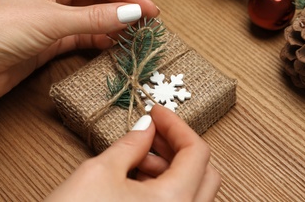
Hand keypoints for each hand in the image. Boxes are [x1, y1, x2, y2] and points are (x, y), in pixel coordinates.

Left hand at [0, 0, 158, 100]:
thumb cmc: (1, 30)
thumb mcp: (53, 20)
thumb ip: (94, 17)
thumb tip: (132, 13)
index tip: (149, 9)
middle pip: (97, 0)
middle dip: (123, 9)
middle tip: (148, 22)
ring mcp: (53, 22)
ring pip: (92, 20)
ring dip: (114, 26)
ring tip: (137, 34)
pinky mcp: (51, 44)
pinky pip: (83, 38)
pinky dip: (100, 41)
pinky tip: (115, 45)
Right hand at [45, 105, 220, 200]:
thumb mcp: (101, 172)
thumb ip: (132, 144)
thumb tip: (146, 127)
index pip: (196, 152)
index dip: (177, 126)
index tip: (158, 113)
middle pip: (203, 173)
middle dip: (178, 146)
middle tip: (154, 131)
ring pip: (192, 191)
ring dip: (171, 166)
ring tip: (140, 154)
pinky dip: (164, 186)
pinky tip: (139, 176)